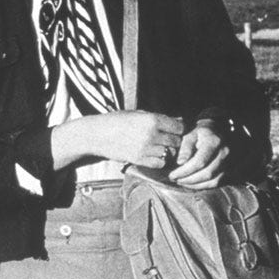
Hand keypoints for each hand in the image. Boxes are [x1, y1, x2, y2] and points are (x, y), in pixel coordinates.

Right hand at [51, 111, 183, 169]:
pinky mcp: (139, 160)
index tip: (175, 129)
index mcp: (152, 119)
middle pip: (177, 141)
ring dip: (168, 151)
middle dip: (175, 140)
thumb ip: (159, 118)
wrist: (97, 134)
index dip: (179, 128)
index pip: (179, 127)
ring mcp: (145, 148)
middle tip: (169, 139)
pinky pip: (160, 163)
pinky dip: (160, 161)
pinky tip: (154, 155)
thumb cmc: (118, 121)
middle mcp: (150, 134)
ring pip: (170, 153)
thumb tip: (180, 120)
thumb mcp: (138, 114)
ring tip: (160, 147)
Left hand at [168, 120, 234, 189]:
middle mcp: (225, 153)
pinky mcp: (231, 170)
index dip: (184, 171)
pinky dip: (203, 186)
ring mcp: (230, 163)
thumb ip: (185, 147)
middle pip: (206, 174)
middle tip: (176, 180)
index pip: (199, 162)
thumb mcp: (191, 134)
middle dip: (188, 180)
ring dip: (195, 185)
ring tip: (182, 182)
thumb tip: (180, 163)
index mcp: (214, 142)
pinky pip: (217, 183)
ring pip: (212, 181)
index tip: (172, 175)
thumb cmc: (203, 133)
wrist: (220, 131)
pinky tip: (193, 183)